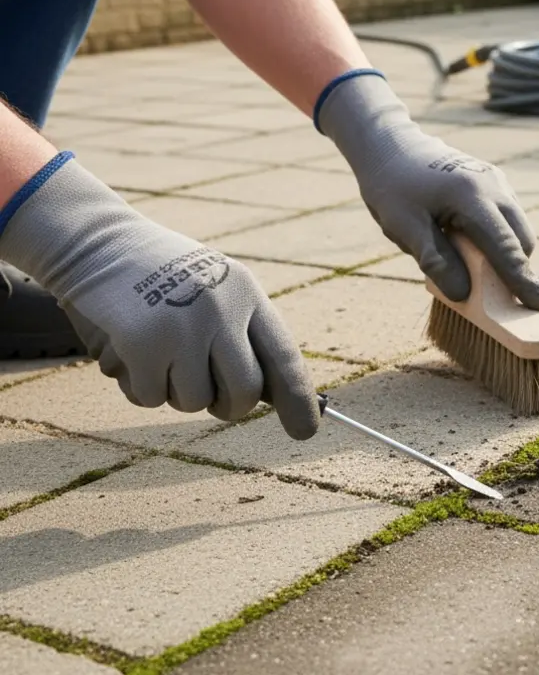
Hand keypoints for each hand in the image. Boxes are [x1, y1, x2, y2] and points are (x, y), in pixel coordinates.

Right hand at [0, 153, 319, 438]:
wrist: (96, 243)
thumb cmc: (160, 277)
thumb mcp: (214, 289)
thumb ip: (242, 334)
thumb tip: (268, 397)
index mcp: (247, 295)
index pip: (285, 357)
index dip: (299, 400)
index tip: (305, 431)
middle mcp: (222, 310)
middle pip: (244, 391)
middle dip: (229, 407)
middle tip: (212, 400)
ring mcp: (183, 326)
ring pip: (193, 400)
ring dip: (174, 391)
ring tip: (159, 353)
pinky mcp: (143, 343)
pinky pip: (151, 397)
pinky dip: (139, 386)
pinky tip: (131, 352)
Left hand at [316, 71, 538, 310]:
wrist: (393, 147)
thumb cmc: (394, 188)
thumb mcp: (404, 227)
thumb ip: (435, 261)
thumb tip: (464, 294)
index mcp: (471, 196)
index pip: (505, 245)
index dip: (521, 279)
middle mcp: (493, 186)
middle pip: (522, 240)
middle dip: (518, 272)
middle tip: (505, 302)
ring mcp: (498, 182)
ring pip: (519, 230)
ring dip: (508, 256)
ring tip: (480, 273)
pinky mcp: (496, 182)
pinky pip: (509, 219)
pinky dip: (501, 240)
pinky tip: (473, 247)